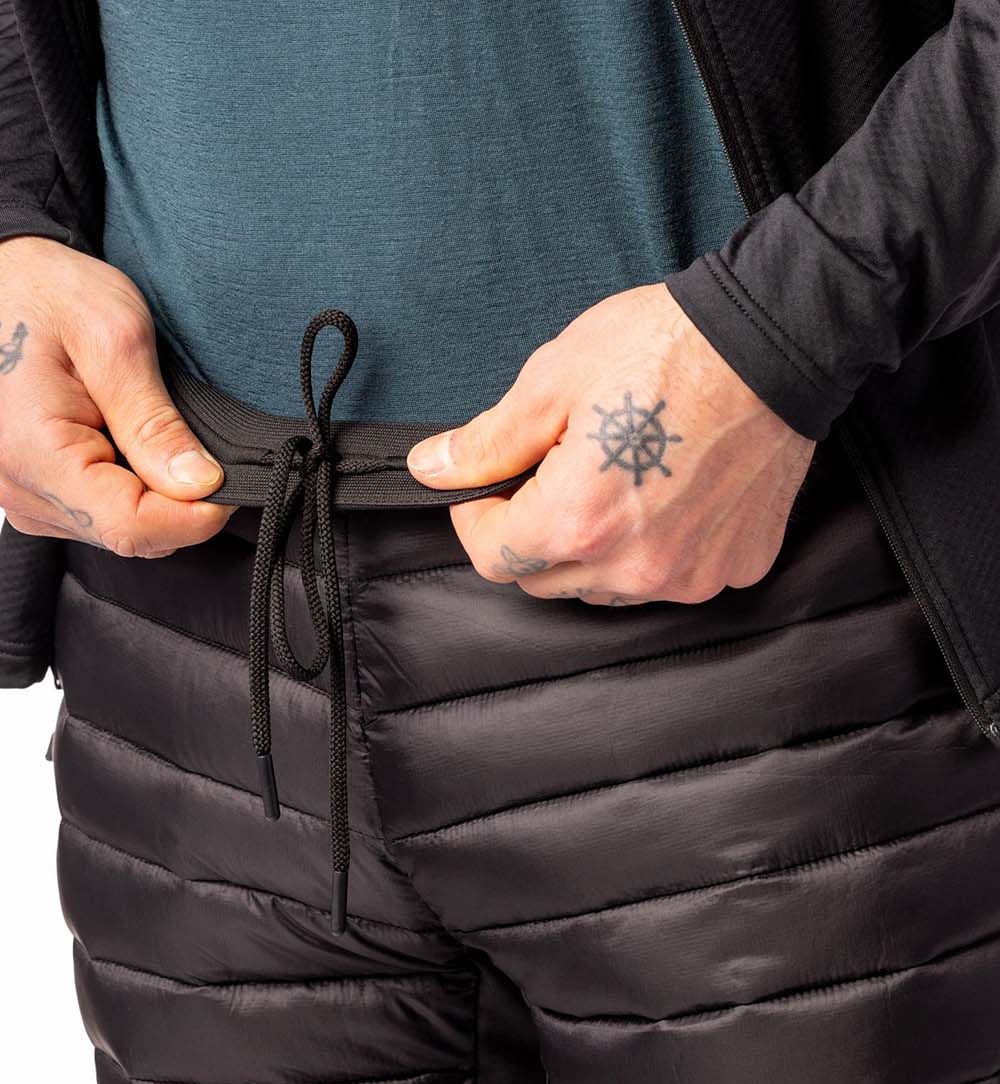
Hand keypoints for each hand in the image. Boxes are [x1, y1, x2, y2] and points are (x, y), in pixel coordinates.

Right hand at [0, 235, 232, 556]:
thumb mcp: (116, 339)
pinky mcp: (34, 493)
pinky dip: (132, 488)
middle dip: (178, 504)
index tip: (228, 481)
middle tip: (197, 445)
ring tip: (151, 431)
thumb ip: (155, 422)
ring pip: (119, 530)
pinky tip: (130, 443)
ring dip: (155, 495)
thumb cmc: (48, 291)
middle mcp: (18, 487)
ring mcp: (23, 495)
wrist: (4, 276)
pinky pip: (99, 515)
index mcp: (32, 453)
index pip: (132, 526)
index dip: (193, 516)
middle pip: (129, 534)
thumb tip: (198, 484)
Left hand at [406, 283, 815, 605]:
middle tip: (556, 469)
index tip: (487, 487)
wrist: (778, 341)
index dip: (478, 518)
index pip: (492, 558)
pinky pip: (671, 576)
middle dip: (533, 533)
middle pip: (546, 579)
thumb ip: (487, 441)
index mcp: (579, 522)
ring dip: (593, 548)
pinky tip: (670, 492)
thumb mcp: (554, 380)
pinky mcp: (733, 567)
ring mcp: (689, 575)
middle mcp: (634, 567)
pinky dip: (657, 546)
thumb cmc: (668, 348)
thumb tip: (433, 468)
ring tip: (617, 477)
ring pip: (605, 586)